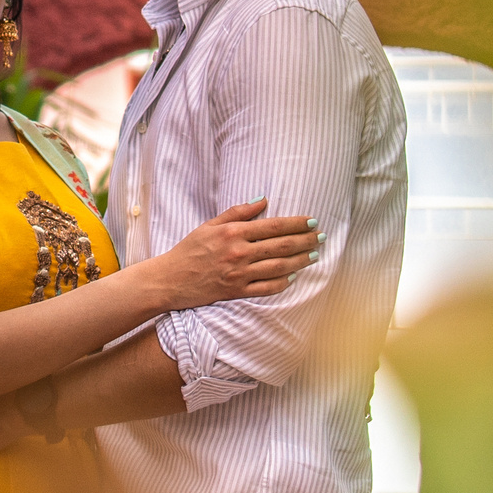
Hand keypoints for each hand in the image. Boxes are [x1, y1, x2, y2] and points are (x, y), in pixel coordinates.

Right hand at [148, 199, 322, 309]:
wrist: (171, 279)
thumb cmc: (189, 249)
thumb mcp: (210, 225)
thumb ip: (237, 212)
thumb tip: (263, 200)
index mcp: (233, 233)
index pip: (274, 226)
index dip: (297, 223)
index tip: (312, 221)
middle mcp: (239, 253)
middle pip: (281, 246)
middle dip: (305, 241)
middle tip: (321, 237)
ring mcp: (239, 274)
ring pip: (279, 267)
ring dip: (300, 261)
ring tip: (314, 255)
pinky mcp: (237, 291)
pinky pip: (267, 288)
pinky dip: (283, 282)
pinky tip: (293, 276)